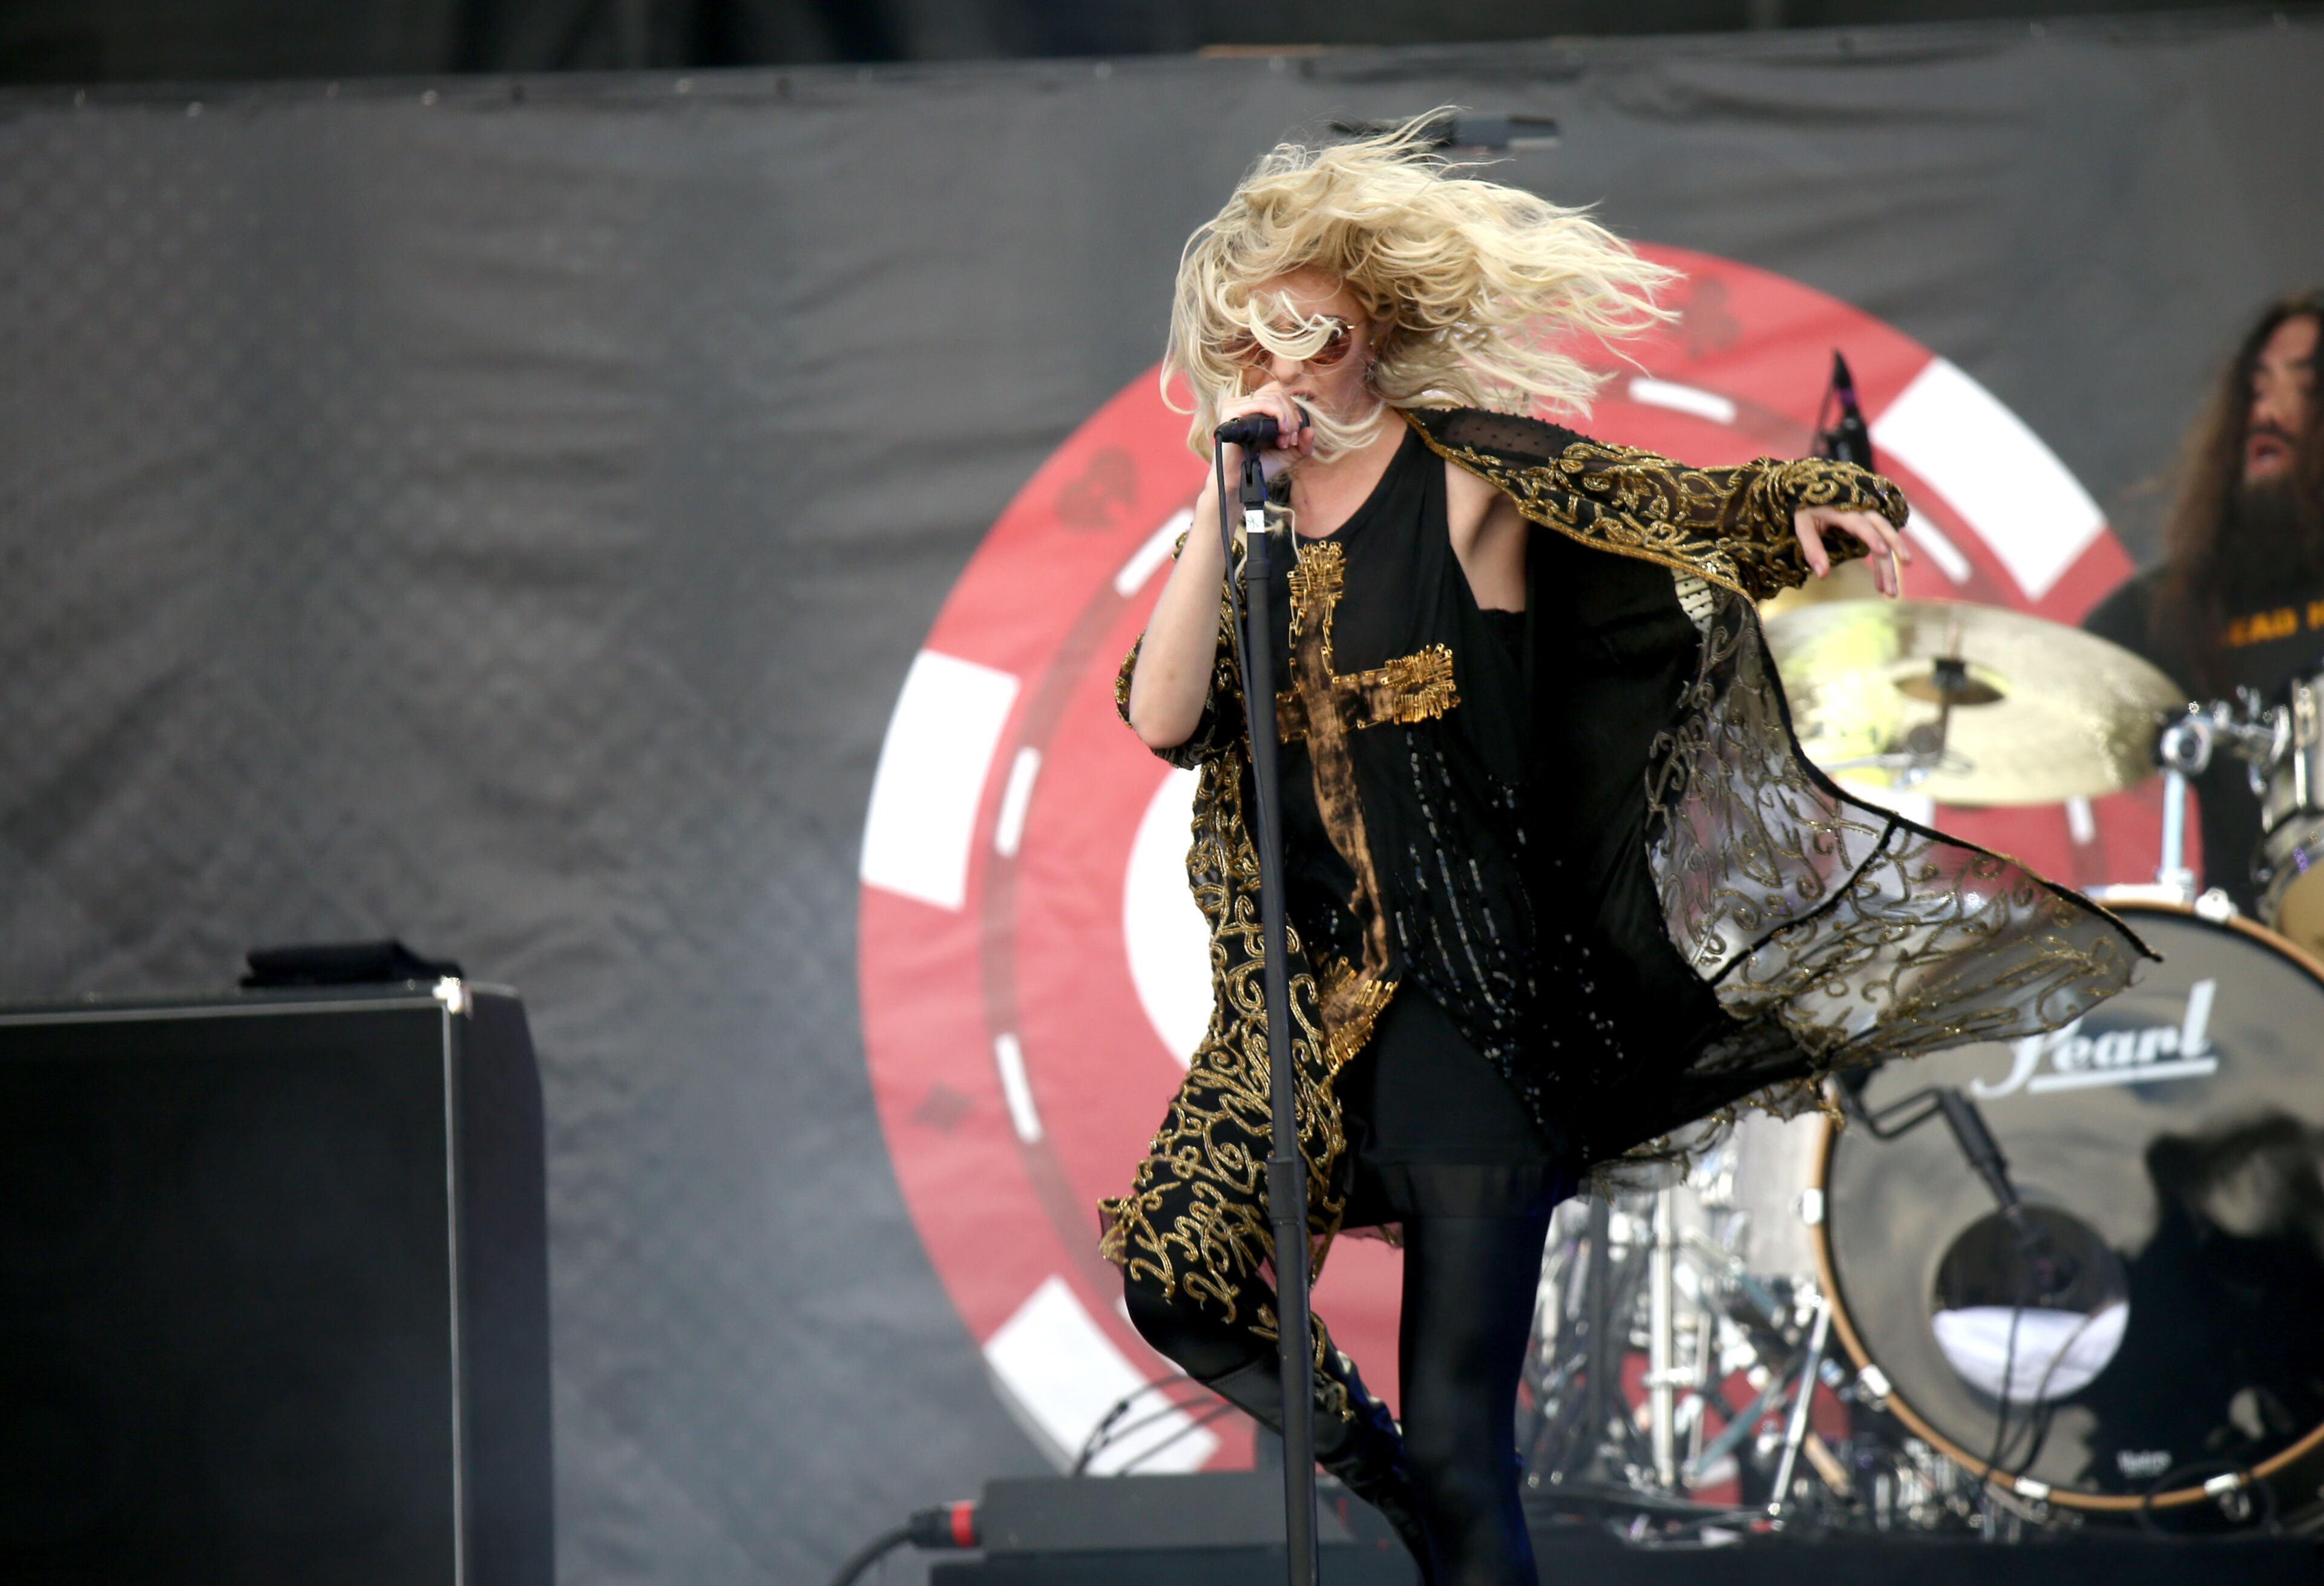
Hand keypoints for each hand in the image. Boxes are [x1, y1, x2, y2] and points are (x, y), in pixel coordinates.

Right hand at [1218, 381, 1313, 472]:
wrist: (1241, 482)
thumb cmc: (1260, 467)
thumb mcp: (1289, 455)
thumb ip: (1303, 444)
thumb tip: (1311, 430)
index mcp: (1254, 407)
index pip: (1277, 391)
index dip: (1291, 409)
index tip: (1294, 433)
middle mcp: (1243, 403)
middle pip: (1277, 392)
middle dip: (1291, 415)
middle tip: (1290, 440)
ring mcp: (1235, 405)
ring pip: (1272, 397)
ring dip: (1286, 418)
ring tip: (1284, 441)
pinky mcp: (1231, 412)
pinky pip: (1261, 403)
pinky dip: (1278, 415)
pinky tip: (1280, 432)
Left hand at [1793, 505, 1911, 597]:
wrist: (1818, 488)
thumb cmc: (1808, 508)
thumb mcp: (1803, 525)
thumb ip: (1812, 548)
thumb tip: (1822, 575)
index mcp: (1844, 510)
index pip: (1861, 524)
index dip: (1872, 537)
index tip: (1882, 551)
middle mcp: (1864, 512)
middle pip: (1883, 536)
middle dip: (1888, 562)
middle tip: (1891, 589)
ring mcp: (1871, 519)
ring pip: (1887, 543)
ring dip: (1890, 569)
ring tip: (1891, 593)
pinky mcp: (1873, 528)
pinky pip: (1883, 545)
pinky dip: (1884, 565)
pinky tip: (1884, 583)